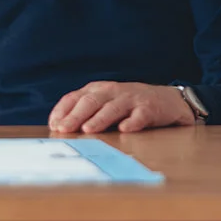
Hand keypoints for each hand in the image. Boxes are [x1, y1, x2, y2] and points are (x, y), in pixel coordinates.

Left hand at [48, 81, 195, 134]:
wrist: (167, 100)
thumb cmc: (128, 105)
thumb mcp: (105, 103)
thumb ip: (86, 112)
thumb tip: (60, 129)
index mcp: (97, 90)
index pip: (75, 97)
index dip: (63, 110)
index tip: (53, 125)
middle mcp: (112, 91)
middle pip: (90, 102)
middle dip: (75, 116)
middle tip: (63, 129)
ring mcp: (131, 99)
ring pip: (112, 108)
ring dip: (99, 119)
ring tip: (87, 130)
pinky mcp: (149, 108)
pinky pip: (140, 115)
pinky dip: (132, 122)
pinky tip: (125, 129)